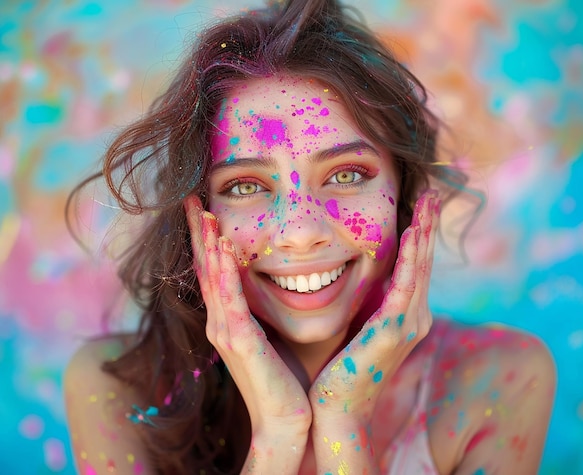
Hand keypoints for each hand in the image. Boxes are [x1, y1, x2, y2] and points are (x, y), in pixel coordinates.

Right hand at [184, 195, 310, 469]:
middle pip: (204, 269)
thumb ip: (265, 312)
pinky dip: (224, 273)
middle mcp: (221, 323)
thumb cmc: (284, 380)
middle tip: (192, 200)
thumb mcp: (271, 337)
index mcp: (228, 321)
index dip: (206, 241)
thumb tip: (281, 284)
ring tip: (204, 213)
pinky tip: (222, 250)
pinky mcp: (241, 341)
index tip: (205, 210)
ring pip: (213, 279)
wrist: (285, 421)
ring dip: (207, 244)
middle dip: (199, 233)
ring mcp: (227, 332)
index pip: (213, 272)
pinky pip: (230, 300)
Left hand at [309, 190, 440, 469]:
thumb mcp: (358, 327)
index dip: (420, 235)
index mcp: (405, 315)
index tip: (420, 205)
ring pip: (419, 267)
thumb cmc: (341, 370)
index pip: (415, 267)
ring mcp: (407, 324)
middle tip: (433, 191)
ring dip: (424, 231)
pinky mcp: (392, 331)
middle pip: (423, 261)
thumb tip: (356, 276)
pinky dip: (411, 257)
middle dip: (428, 224)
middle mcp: (413, 317)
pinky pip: (404, 285)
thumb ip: (366, 304)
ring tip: (428, 200)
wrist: (337, 409)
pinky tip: (412, 231)